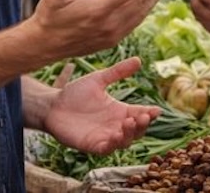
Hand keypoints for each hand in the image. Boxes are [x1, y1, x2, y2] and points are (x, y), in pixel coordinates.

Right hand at [32, 0, 175, 58]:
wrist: (43, 46)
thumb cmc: (48, 17)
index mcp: (98, 10)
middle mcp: (109, 24)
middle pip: (141, 0)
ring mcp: (112, 34)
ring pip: (141, 12)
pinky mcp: (112, 40)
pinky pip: (135, 21)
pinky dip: (146, 9)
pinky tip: (151, 0)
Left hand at [44, 57, 160, 154]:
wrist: (52, 105)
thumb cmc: (74, 93)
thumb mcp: (98, 80)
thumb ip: (118, 72)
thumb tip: (139, 60)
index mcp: (119, 110)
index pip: (140, 114)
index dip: (150, 114)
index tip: (157, 110)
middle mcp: (115, 125)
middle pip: (137, 131)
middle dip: (143, 125)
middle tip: (143, 116)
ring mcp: (104, 136)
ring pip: (125, 142)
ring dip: (130, 134)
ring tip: (129, 122)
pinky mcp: (92, 145)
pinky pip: (106, 149)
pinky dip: (113, 145)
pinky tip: (115, 136)